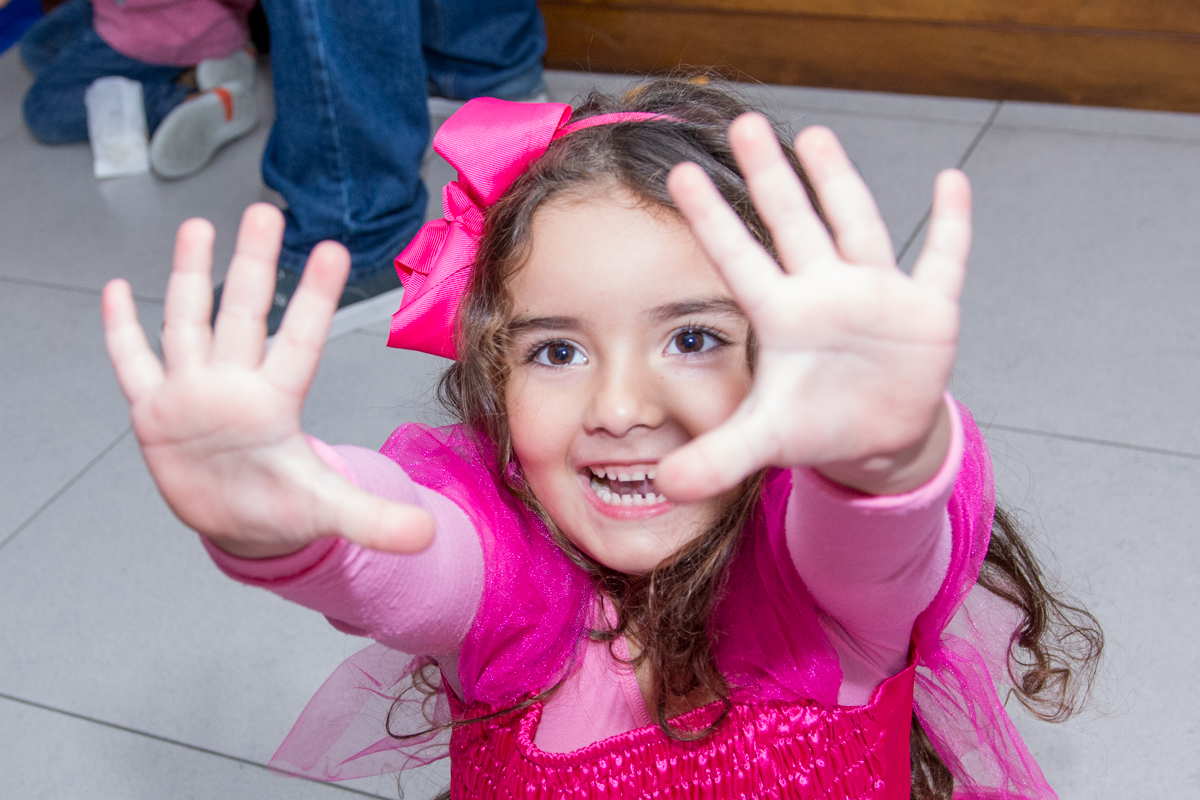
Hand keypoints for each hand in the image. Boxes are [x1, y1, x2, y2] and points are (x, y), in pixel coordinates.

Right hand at [102, 204, 433, 557]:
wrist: (237, 521)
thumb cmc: (282, 507)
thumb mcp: (329, 512)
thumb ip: (375, 520)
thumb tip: (428, 536)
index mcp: (276, 402)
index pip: (299, 341)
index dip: (313, 299)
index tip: (334, 249)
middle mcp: (234, 385)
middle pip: (242, 314)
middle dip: (252, 265)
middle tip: (265, 210)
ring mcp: (191, 393)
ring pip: (187, 323)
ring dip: (190, 277)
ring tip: (199, 227)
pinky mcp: (154, 411)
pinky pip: (133, 365)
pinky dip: (121, 332)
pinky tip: (116, 289)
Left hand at [658, 115, 970, 499]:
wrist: (876, 436)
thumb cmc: (815, 424)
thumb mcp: (765, 440)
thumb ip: (717, 457)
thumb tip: (665, 487)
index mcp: (782, 316)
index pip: (738, 258)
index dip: (711, 218)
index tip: (677, 172)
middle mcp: (823, 292)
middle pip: (792, 223)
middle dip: (771, 176)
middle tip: (745, 124)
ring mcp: (876, 295)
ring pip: (856, 226)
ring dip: (839, 183)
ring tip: (815, 135)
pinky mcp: (927, 310)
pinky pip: (943, 261)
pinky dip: (952, 225)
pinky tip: (952, 181)